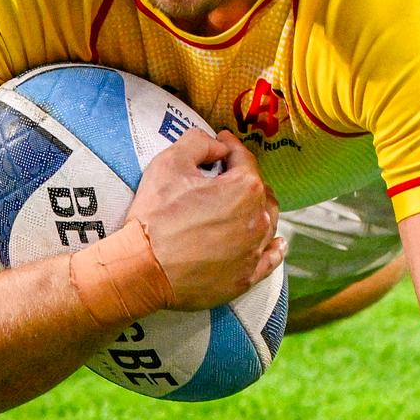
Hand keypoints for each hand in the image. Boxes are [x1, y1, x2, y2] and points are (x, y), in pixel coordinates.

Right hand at [128, 128, 282, 308]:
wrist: (144, 269)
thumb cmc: (156, 217)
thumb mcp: (170, 163)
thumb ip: (198, 142)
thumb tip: (217, 147)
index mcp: (245, 188)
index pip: (244, 159)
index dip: (231, 147)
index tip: (222, 143)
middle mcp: (258, 219)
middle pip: (260, 191)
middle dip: (245, 179)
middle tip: (227, 176)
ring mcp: (254, 251)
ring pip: (268, 222)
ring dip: (257, 209)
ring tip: (243, 206)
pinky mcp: (246, 277)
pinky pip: (270, 258)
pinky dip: (273, 247)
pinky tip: (274, 243)